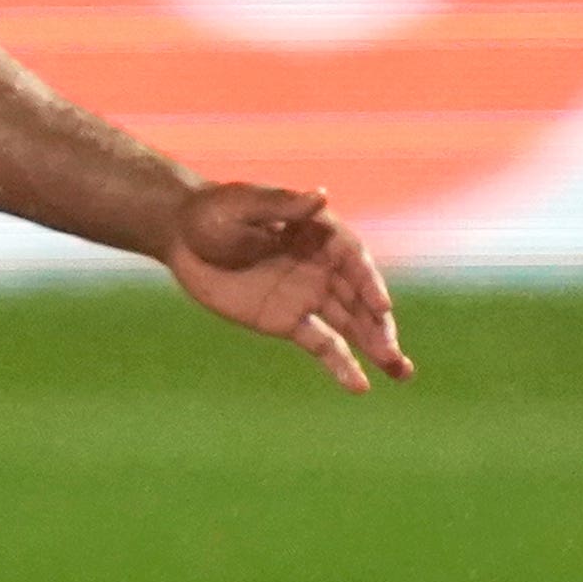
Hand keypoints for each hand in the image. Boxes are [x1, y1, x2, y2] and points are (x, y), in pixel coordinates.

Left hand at [164, 183, 412, 392]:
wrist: (181, 237)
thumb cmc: (212, 212)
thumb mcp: (243, 204)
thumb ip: (282, 204)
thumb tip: (321, 195)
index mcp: (319, 231)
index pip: (354, 259)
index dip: (369, 283)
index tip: (381, 307)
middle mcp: (323, 265)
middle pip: (360, 297)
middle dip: (379, 326)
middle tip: (394, 354)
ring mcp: (309, 295)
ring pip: (351, 324)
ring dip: (376, 347)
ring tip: (401, 372)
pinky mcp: (290, 321)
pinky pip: (323, 344)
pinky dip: (342, 364)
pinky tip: (361, 386)